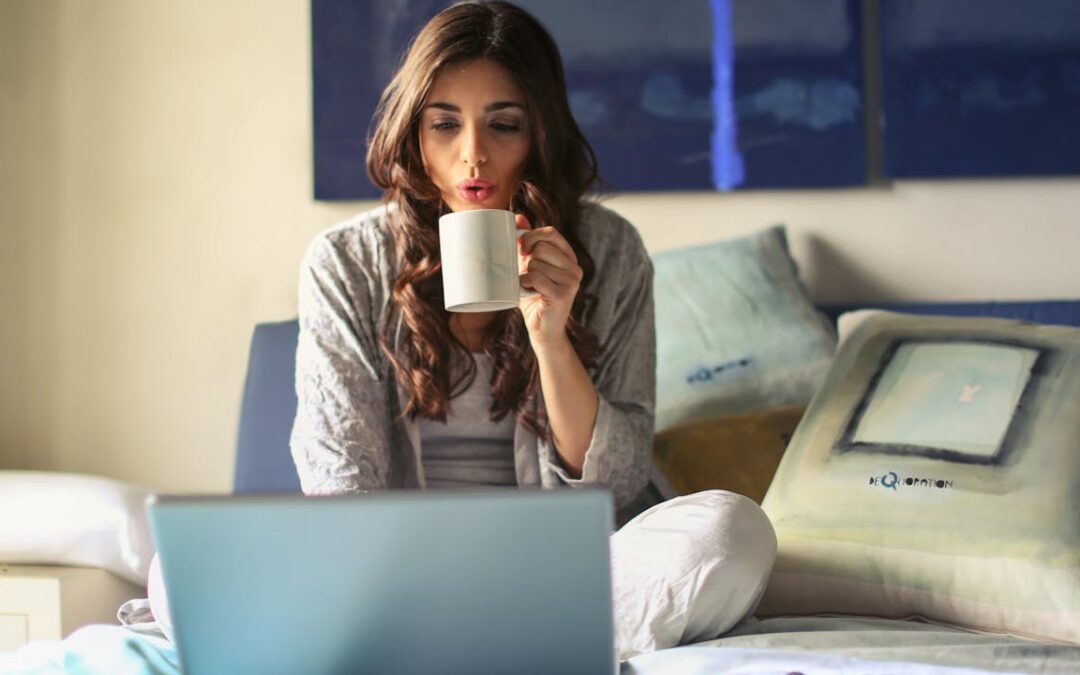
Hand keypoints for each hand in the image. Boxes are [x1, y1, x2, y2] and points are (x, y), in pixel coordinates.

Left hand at [516, 213, 582, 347]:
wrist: (542, 329)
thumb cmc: (534, 297)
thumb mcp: (529, 266)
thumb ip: (527, 243)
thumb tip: (517, 217)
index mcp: (569, 257)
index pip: (551, 232)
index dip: (531, 236)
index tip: (521, 248)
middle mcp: (575, 267)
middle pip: (542, 247)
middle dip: (527, 260)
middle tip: (526, 275)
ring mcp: (572, 281)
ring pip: (536, 262)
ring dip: (525, 275)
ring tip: (530, 287)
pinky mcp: (564, 294)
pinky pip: (536, 277)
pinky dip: (524, 283)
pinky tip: (527, 292)